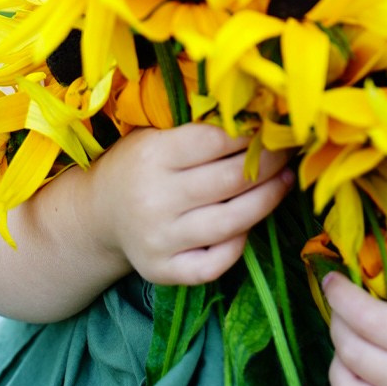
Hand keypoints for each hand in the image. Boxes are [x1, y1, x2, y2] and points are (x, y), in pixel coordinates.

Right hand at [88, 124, 293, 286]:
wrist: (99, 214)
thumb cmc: (139, 164)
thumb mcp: (155, 133)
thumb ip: (198, 127)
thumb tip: (260, 114)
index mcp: (152, 156)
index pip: (215, 141)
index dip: (251, 134)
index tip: (273, 126)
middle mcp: (154, 199)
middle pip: (230, 181)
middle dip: (269, 163)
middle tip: (287, 151)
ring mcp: (158, 240)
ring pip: (231, 223)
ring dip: (267, 200)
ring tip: (285, 182)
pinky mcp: (162, 271)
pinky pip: (214, 264)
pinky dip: (238, 246)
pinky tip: (250, 225)